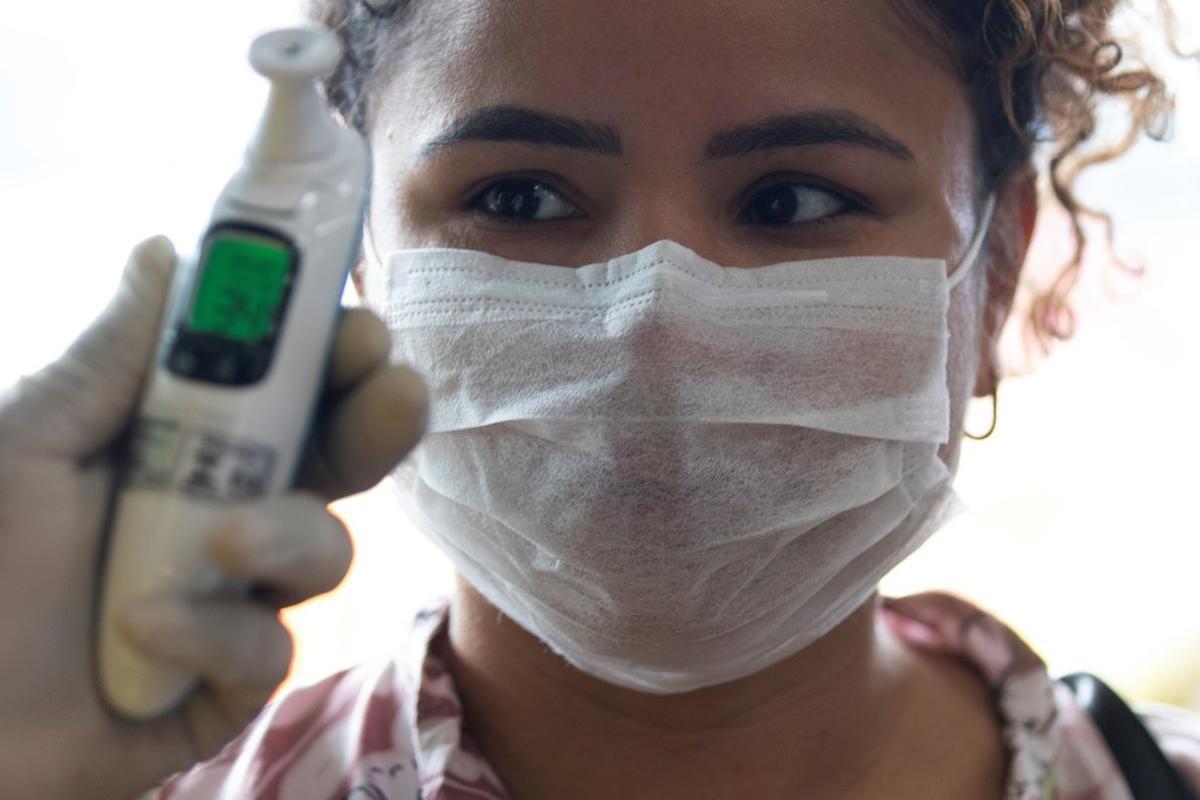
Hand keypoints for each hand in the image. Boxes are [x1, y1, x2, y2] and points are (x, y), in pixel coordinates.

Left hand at [0, 237, 427, 797]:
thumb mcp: (27, 445)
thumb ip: (109, 359)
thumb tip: (169, 250)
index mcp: (183, 444)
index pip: (288, 386)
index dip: (333, 352)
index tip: (357, 328)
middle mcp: (226, 510)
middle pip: (343, 456)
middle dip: (381, 420)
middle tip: (394, 395)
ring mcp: (239, 596)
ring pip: (327, 548)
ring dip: (284, 537)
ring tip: (219, 550)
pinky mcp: (236, 678)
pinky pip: (270, 647)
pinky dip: (212, 635)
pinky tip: (142, 632)